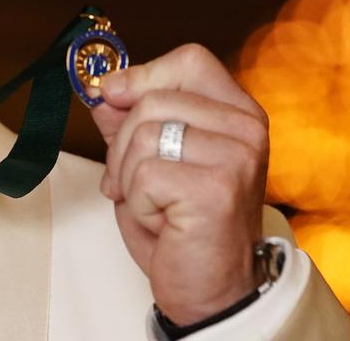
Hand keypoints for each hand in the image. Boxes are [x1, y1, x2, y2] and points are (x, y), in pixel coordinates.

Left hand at [90, 43, 268, 324]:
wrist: (211, 288)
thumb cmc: (184, 225)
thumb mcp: (151, 162)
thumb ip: (129, 121)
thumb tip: (103, 90)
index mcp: (237, 112)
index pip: (189, 60)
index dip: (142, 74)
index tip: (113, 95)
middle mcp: (245, 128)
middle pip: (152, 100)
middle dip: (123, 144)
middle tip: (135, 183)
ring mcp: (236, 156)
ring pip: (143, 135)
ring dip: (129, 178)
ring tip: (155, 205)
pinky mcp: (217, 187)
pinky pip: (144, 174)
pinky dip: (138, 203)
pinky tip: (164, 222)